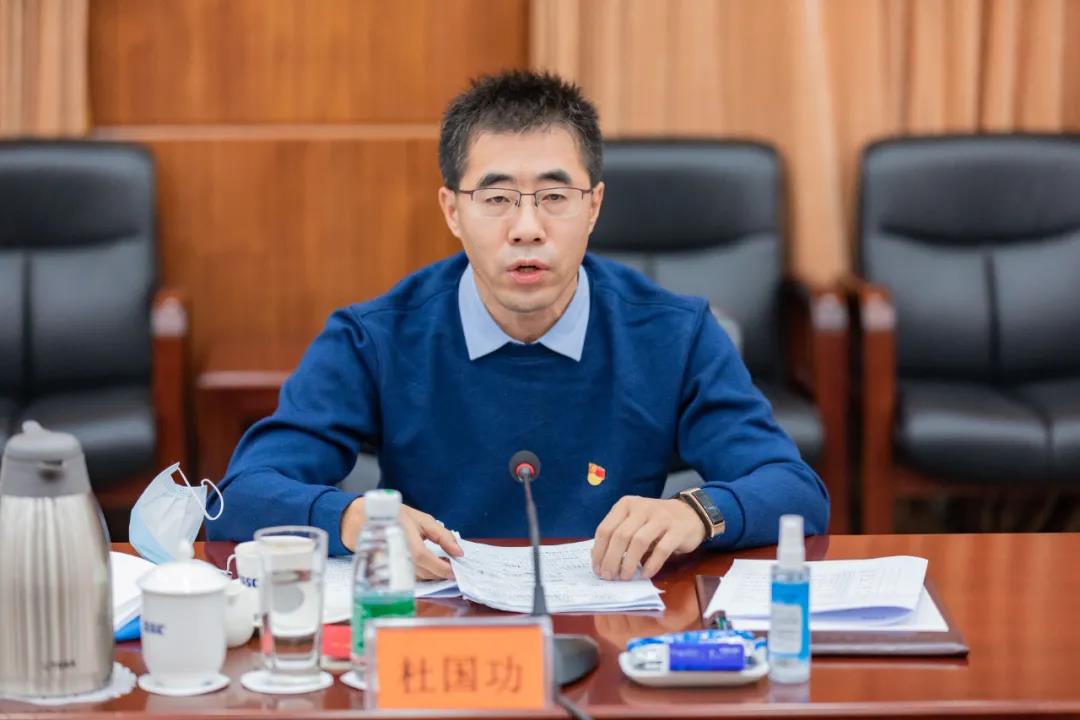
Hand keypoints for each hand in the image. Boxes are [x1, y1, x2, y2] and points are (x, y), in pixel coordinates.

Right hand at [341, 498, 463, 579]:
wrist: (365, 520)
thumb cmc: (396, 517)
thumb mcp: (423, 520)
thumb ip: (442, 536)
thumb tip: (458, 552)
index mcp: (408, 544)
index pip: (429, 562)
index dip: (444, 568)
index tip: (457, 570)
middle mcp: (400, 559)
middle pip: (426, 573)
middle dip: (442, 573)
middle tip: (453, 567)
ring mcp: (394, 567)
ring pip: (419, 577)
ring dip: (433, 574)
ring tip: (442, 565)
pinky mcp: (390, 570)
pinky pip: (411, 576)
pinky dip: (422, 573)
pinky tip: (429, 566)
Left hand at [591, 496, 705, 579]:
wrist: (689, 514)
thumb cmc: (654, 522)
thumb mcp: (633, 521)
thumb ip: (617, 534)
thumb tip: (598, 558)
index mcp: (626, 504)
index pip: (606, 528)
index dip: (599, 551)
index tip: (597, 569)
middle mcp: (642, 508)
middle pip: (620, 536)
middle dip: (611, 560)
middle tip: (609, 576)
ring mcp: (661, 517)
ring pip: (639, 542)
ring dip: (629, 563)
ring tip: (625, 577)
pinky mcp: (677, 530)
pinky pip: (661, 550)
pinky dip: (651, 565)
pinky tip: (645, 574)